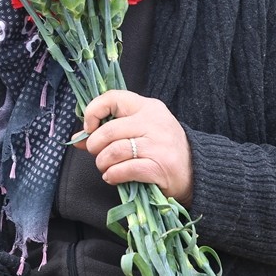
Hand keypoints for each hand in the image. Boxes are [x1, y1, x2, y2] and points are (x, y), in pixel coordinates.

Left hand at [73, 89, 193, 204]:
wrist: (197, 171)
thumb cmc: (163, 147)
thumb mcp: (141, 129)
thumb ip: (111, 129)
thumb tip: (77, 138)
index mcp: (148, 107)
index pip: (113, 98)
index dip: (93, 112)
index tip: (89, 128)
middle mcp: (154, 122)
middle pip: (109, 130)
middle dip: (94, 146)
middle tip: (96, 154)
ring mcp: (158, 145)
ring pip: (114, 151)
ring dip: (103, 163)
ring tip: (105, 167)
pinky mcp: (159, 167)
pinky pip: (125, 169)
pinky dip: (113, 175)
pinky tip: (113, 177)